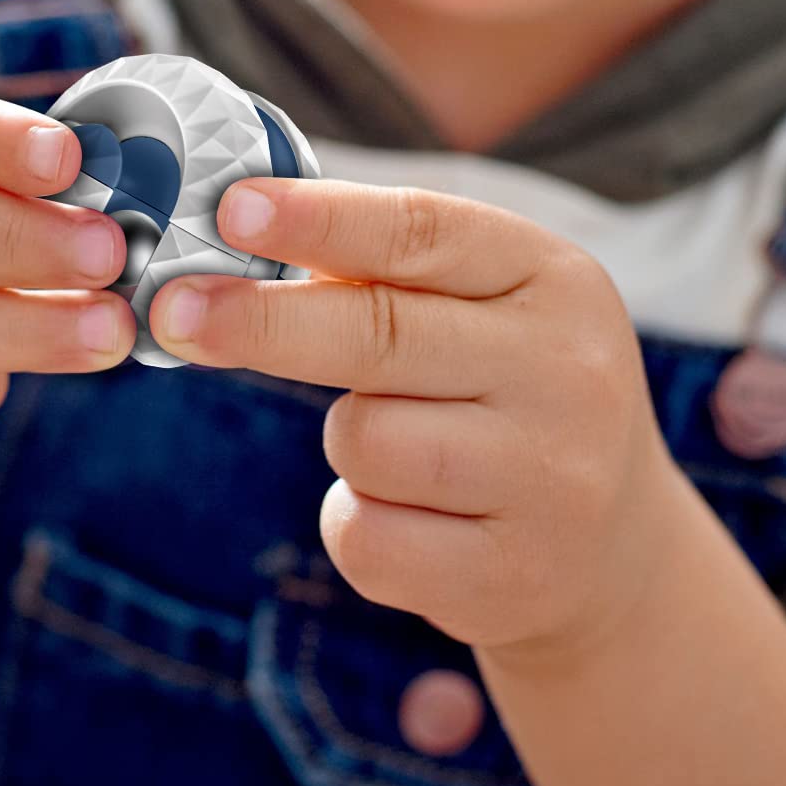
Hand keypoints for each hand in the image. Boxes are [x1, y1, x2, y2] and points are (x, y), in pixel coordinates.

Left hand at [148, 176, 691, 663]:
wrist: (614, 550)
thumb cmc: (506, 392)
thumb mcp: (485, 307)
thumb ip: (387, 270)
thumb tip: (240, 233)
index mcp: (552, 278)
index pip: (421, 233)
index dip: (318, 219)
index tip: (231, 208)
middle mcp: (566, 371)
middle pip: (378, 334)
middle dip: (261, 320)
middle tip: (172, 309)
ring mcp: (551, 479)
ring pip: (363, 440)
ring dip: (347, 442)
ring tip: (410, 448)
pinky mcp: (513, 577)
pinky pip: (366, 536)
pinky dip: (357, 522)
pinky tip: (417, 519)